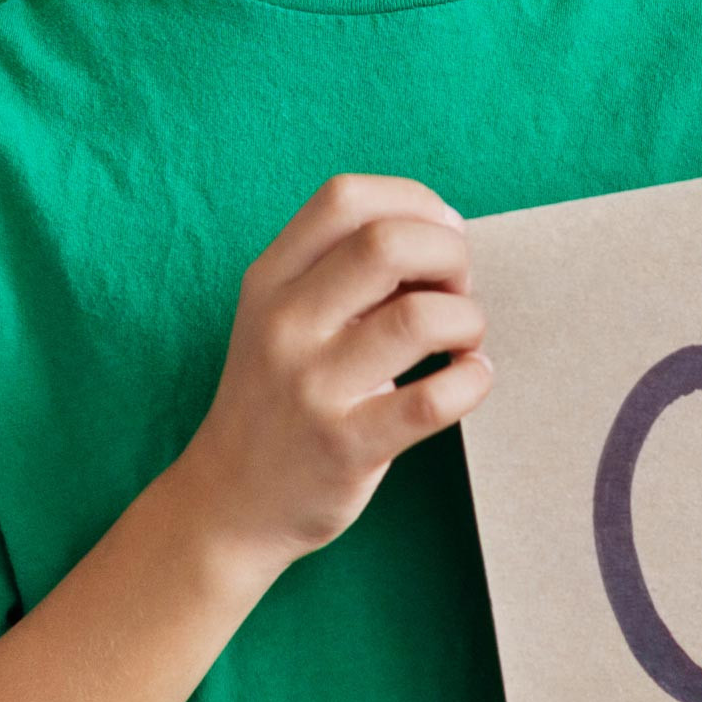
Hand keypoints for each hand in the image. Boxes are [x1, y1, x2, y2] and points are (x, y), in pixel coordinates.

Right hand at [172, 174, 489, 563]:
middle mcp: (285, 323)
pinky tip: (470, 379)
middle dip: (450, 254)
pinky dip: (473, 381)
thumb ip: (346, 271)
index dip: (413, 202)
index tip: (439, 236)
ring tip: (464, 341)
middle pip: (388, 243)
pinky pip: (432, 401)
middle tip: (457, 289)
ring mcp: (312, 385)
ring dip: (467, 320)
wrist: (229, 504)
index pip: (346, 197)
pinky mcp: (346, 445)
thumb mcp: (286, 318)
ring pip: (420, 318)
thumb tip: (445, 234)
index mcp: (271, 279)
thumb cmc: (281, 397)